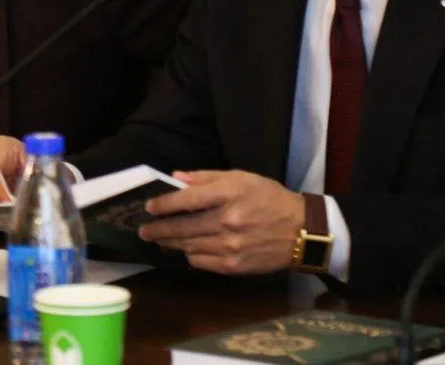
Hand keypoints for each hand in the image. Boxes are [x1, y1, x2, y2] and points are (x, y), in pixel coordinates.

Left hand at [137, 170, 304, 274]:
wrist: (301, 231)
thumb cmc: (268, 198)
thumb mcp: (242, 178)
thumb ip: (207, 178)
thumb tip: (177, 178)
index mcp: (230, 194)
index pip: (187, 200)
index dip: (164, 204)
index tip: (149, 207)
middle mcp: (228, 221)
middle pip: (182, 227)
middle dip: (158, 229)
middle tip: (143, 230)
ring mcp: (230, 246)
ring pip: (188, 246)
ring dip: (170, 243)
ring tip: (158, 239)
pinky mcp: (234, 266)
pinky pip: (201, 261)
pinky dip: (189, 255)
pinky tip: (184, 249)